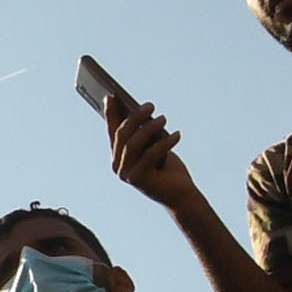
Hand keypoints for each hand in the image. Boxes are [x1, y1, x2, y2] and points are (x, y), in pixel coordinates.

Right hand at [106, 97, 203, 212]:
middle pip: (122, 135)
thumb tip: (140, 112)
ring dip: (149, 128)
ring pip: (134, 144)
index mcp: (118, 157)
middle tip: (150, 105)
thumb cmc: (168, 169)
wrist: (181, 196)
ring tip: (164, 118)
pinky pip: (150, 155)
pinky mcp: (139, 180)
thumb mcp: (155, 146)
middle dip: (135, 117)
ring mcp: (126, 174)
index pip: (112, 131)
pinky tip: (177, 135)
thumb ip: (145, 134)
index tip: (112, 95)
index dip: (111, 113)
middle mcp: (118, 166)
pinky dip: (165, 143)